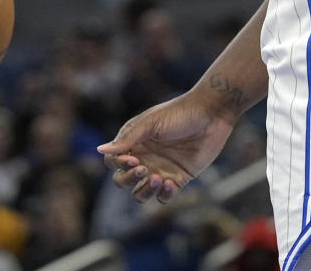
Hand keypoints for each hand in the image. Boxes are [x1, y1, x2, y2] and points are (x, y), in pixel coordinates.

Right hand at [98, 91, 235, 204]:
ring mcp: (160, 170)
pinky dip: (164, 195)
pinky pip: (163, 197)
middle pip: (123, 180)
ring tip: (158, 178)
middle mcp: (144, 157)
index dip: (118, 164)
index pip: (113, 161)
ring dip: (145, 191)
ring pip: (141, 193)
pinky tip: (171, 184)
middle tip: (144, 167)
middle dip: (129, 179)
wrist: (210, 116)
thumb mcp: (151, 123)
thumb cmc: (178, 113)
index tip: (133, 158)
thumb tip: (100, 150)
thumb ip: (127, 138)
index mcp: (134, 142)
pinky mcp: (178, 179)